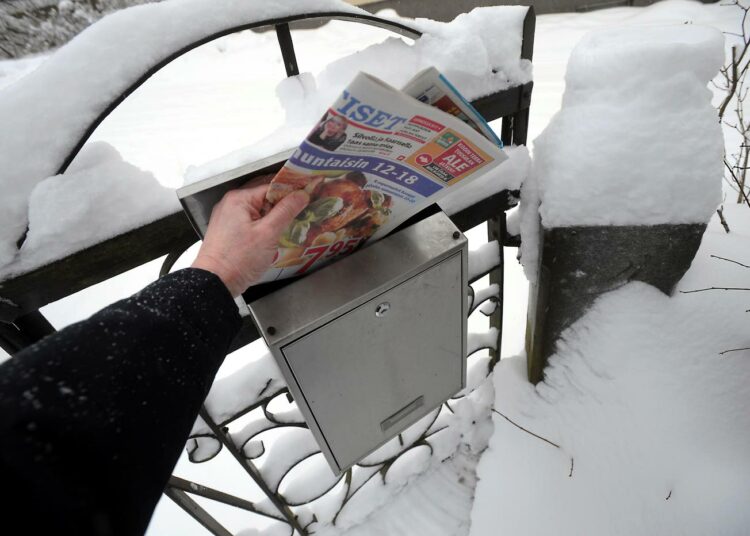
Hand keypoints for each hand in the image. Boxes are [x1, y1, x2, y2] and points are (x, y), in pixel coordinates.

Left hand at [191, 181, 308, 296]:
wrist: (215, 283)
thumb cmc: (239, 258)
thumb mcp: (268, 233)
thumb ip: (286, 211)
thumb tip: (301, 194)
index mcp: (239, 199)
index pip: (271, 187)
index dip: (290, 192)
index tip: (308, 196)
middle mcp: (231, 204)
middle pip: (264, 198)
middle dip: (283, 205)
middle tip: (303, 210)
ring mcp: (228, 218)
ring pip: (257, 211)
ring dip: (273, 217)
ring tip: (292, 224)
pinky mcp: (228, 231)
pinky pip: (250, 221)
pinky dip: (263, 226)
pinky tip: (274, 235)